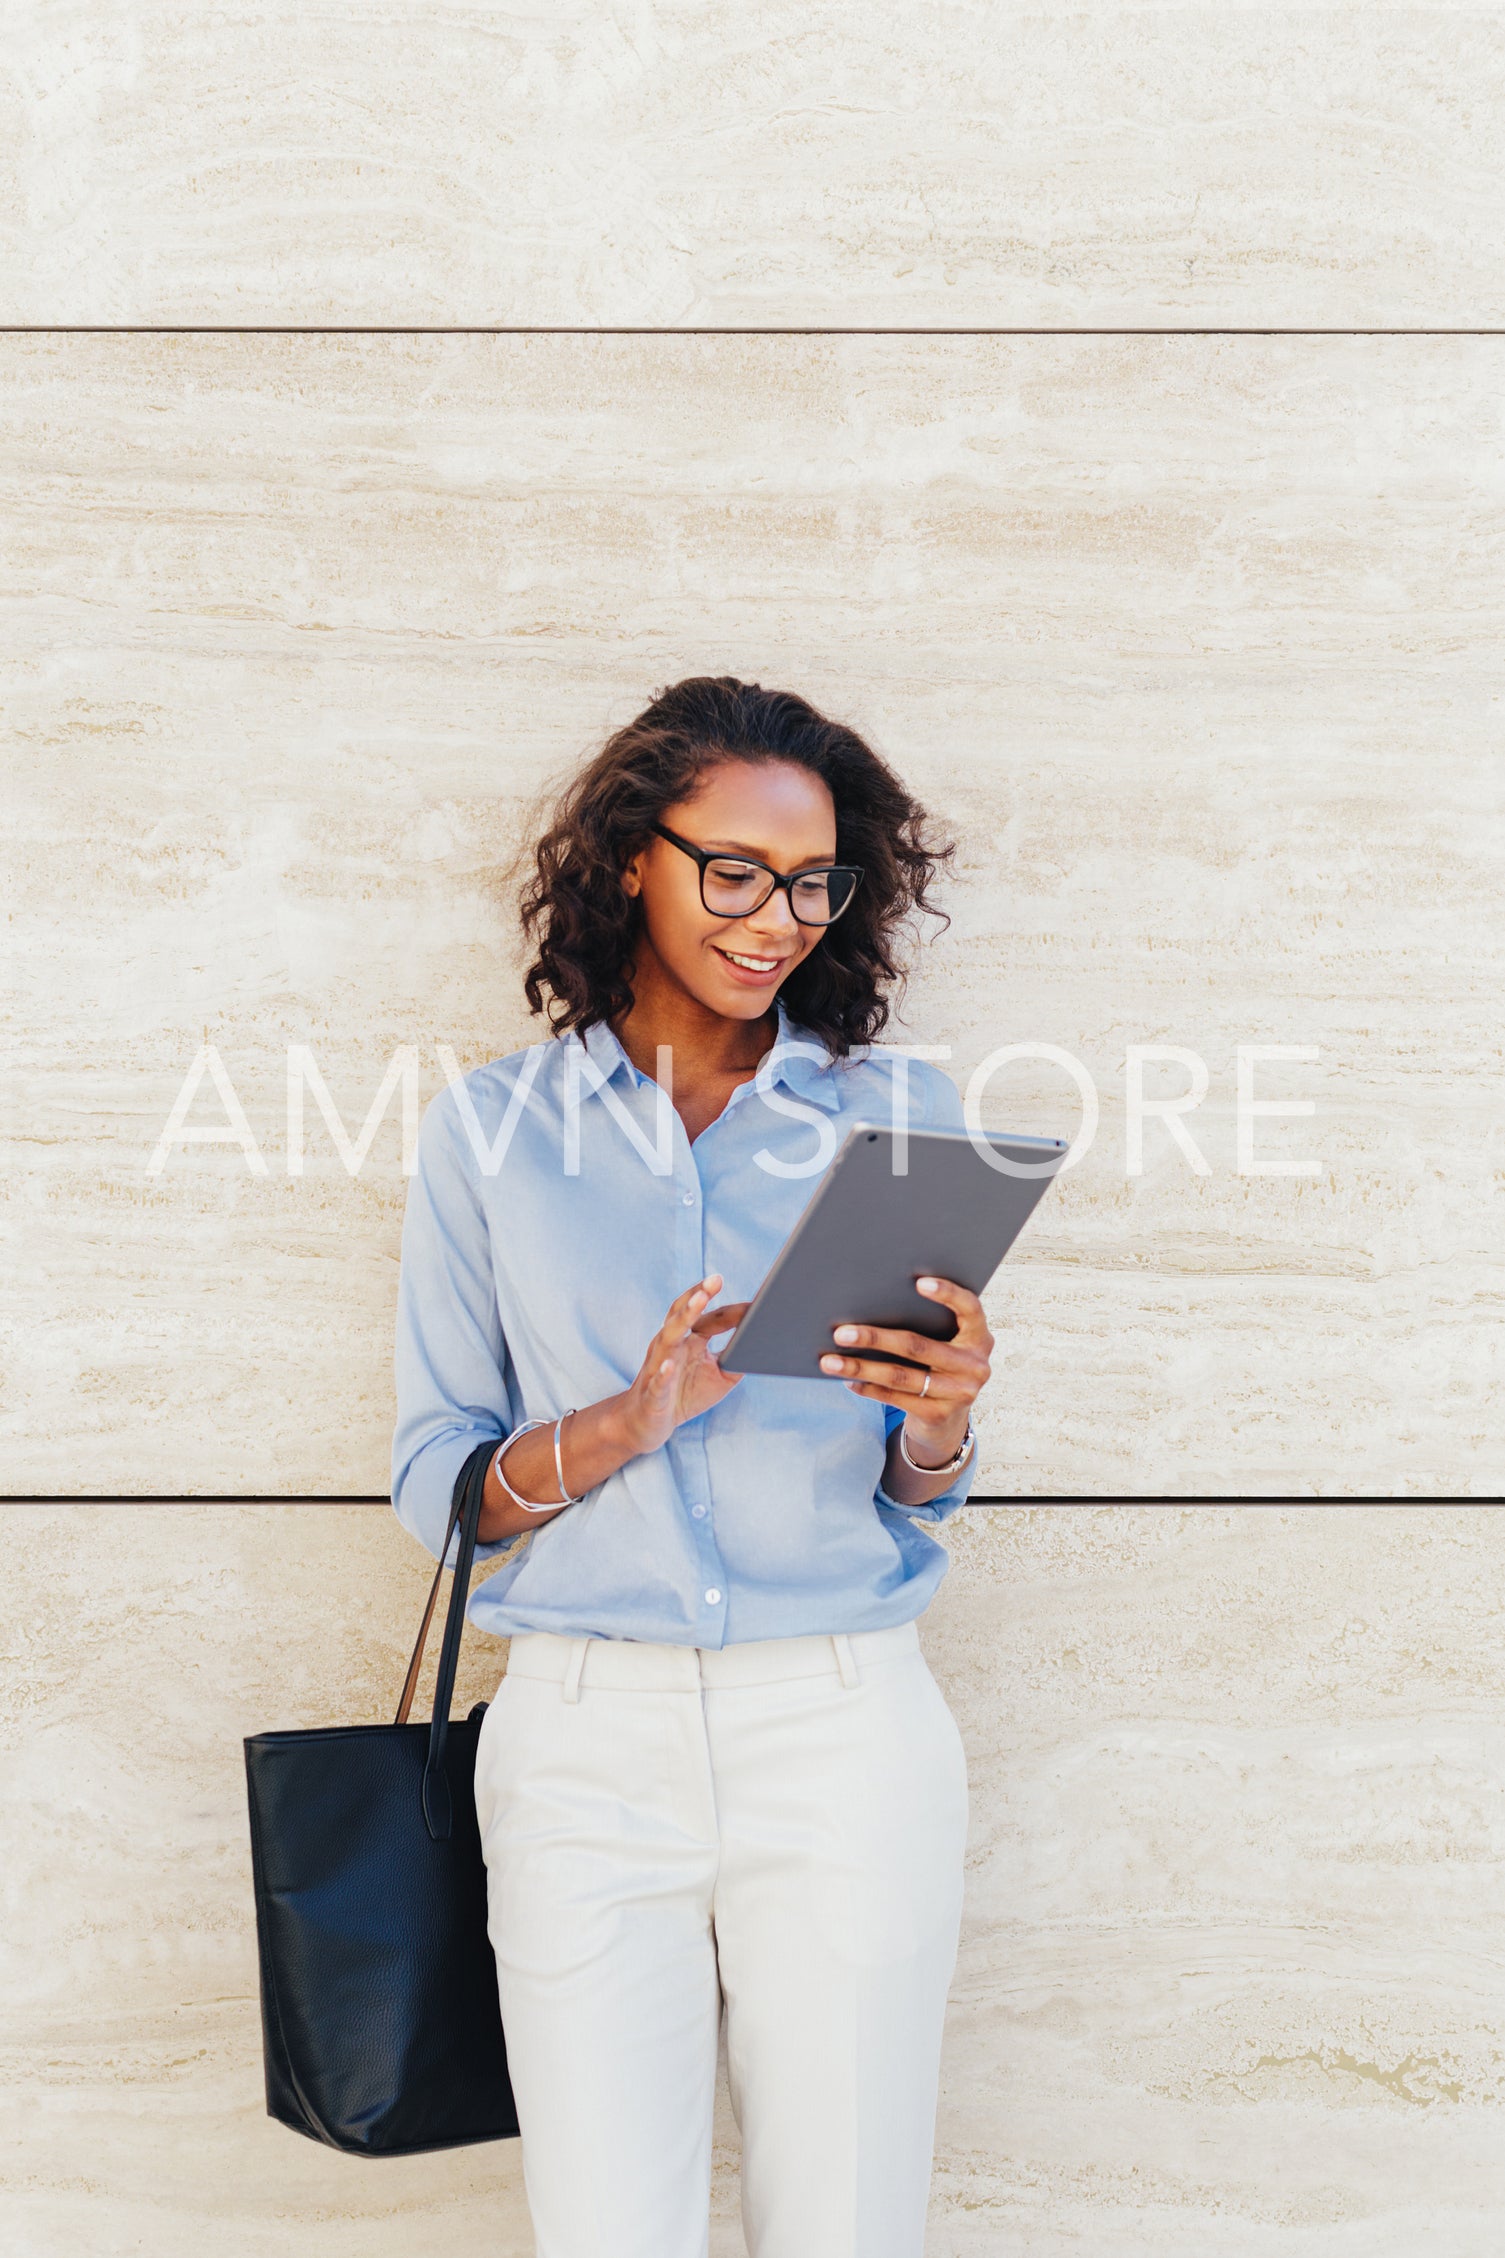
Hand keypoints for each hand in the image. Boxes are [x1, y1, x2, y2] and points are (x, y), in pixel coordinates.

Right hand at [615, 1275, 747, 1456]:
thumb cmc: (684, 1394)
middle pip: (683, 1314)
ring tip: (700, 1299)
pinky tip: (669, 1366)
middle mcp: (670, 1345)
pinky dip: (663, 1373)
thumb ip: (736, 1356)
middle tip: (717, 1278)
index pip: (706, 1315)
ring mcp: (659, 1366)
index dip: (730, 1309)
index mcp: (686, 1339)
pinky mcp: (653, 1392)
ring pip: (668, 1337)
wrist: (647, 1424)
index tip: (754, 1303)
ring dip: (684, 1317)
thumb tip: (761, 1342)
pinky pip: (657, 1381)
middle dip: (699, 1295)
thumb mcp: (718, 1375)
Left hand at [818, 1276, 993, 1465]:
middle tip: (841, 1333)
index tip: (918, 1282)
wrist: (948, 1420)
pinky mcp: (939, 1415)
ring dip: (861, 1368)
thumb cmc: (938, 1365)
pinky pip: (896, 1398)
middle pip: (918, 1346)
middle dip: (874, 1338)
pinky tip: (848, 1380)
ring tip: (830, 1361)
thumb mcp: (945, 1343)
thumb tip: (871, 1302)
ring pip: (901, 1375)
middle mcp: (975, 1365)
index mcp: (979, 1337)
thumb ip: (927, 1324)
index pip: (970, 1308)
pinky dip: (869, 1388)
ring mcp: (959, 1393)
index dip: (947, 1294)